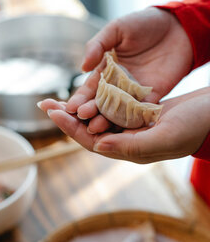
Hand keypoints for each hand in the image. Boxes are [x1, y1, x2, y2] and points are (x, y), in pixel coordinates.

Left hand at [39, 87, 209, 163]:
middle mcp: (128, 142)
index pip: (92, 142)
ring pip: (98, 120)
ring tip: (60, 97)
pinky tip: (87, 91)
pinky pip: (111, 109)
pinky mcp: (139, 115)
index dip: (70, 128)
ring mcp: (133, 129)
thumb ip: (130, 145)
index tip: (52, 112)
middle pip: (89, 131)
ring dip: (79, 109)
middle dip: (67, 118)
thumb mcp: (164, 137)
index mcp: (130, 150)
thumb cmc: (195, 127)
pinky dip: (97, 101)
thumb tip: (97, 145)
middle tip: (46, 103)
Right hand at [58, 7, 192, 134]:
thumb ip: (98, 45)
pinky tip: (120, 128)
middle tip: (80, 118)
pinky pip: (139, 112)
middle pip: (101, 103)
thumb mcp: (116, 29)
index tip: (69, 108)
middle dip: (90, 111)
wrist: (177, 27)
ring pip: (117, 111)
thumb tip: (82, 67)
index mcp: (106, 70)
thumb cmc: (144, 24)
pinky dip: (129, 120)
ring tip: (95, 126)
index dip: (80, 98)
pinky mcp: (151, 99)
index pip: (90, 88)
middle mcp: (117, 86)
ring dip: (106, 119)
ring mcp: (134, 94)